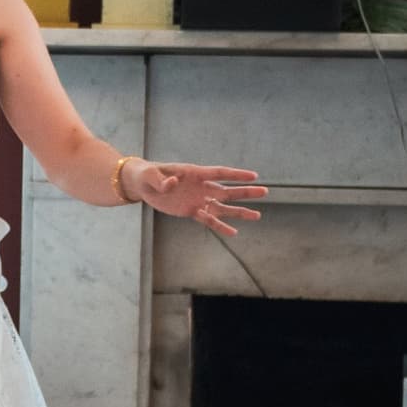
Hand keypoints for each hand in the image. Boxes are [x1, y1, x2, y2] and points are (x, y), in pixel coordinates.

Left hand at [130, 160, 268, 235]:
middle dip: (245, 192)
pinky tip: (233, 233)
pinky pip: (208, 220)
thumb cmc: (147, 175)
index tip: (254, 176)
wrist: (142, 184)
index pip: (219, 173)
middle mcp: (200, 187)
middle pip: (226, 190)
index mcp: (194, 173)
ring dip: (238, 211)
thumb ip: (161, 180)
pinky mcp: (191, 211)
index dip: (236, 175)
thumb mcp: (151, 176)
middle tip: (264, 192)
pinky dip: (220, 226)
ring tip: (257, 215)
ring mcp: (197, 199)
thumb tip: (171, 185)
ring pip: (222, 207)